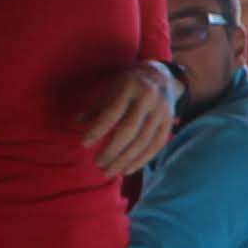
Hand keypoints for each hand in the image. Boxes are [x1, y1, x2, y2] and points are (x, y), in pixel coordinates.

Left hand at [79, 59, 174, 177]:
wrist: (163, 76)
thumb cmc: (130, 83)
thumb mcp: (112, 87)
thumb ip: (97, 106)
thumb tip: (77, 121)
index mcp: (131, 87)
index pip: (113, 112)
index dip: (98, 130)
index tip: (84, 144)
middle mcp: (149, 99)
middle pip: (129, 130)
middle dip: (112, 150)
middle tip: (98, 163)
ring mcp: (162, 112)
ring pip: (143, 141)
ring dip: (125, 160)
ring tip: (109, 171)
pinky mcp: (169, 124)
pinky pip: (155, 146)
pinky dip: (141, 160)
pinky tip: (127, 169)